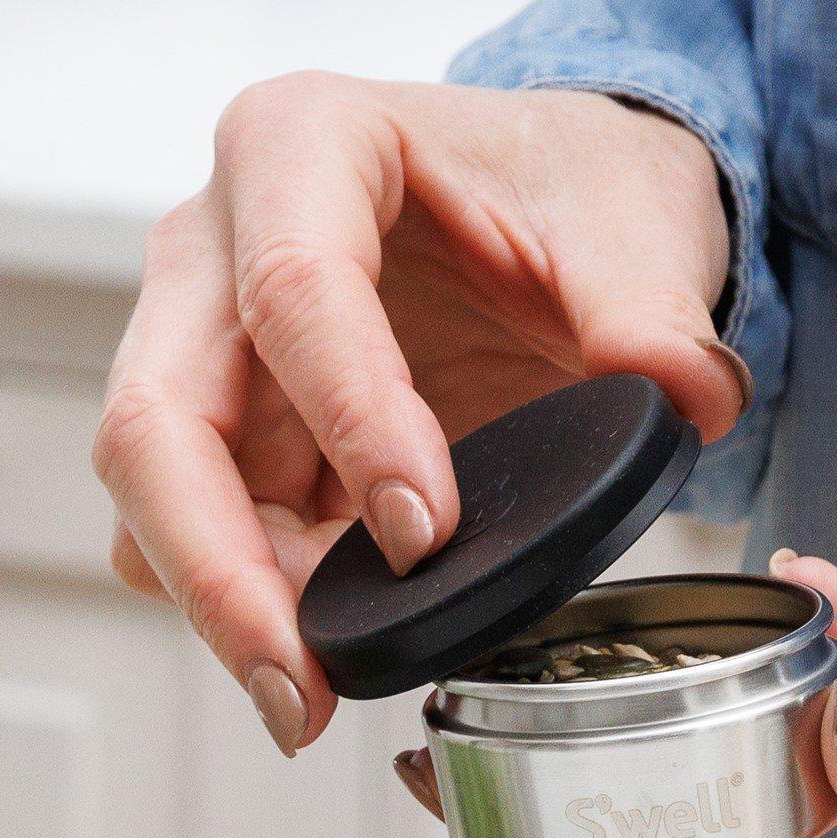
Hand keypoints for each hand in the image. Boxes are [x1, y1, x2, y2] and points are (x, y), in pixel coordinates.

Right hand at [92, 77, 745, 754]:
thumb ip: (654, 308)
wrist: (548, 212)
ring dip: (224, 608)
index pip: (290, 290)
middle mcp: (209, 245)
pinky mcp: (211, 439)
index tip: (425, 533)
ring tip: (315, 694)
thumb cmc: (562, 187)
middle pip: (156, 421)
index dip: (350, 423)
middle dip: (219, 569)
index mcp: (299, 143)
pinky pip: (184, 540)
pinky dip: (245, 608)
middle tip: (299, 686)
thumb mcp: (630, 221)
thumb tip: (686, 395)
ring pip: (150, 501)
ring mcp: (192, 349)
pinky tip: (327, 651)